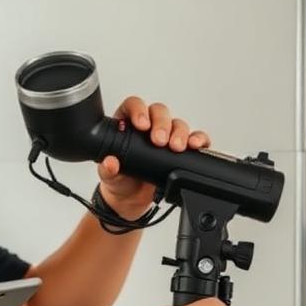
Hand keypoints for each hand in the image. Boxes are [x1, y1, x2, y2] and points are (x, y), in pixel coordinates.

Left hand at [98, 97, 210, 219]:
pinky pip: (194, 137)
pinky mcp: (181, 149)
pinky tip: (195, 145)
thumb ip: (107, 169)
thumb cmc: (119, 180)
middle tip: (159, 141)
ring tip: (175, 148)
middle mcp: (147, 127)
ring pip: (177, 123)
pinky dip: (198, 139)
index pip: (133, 105)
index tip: (142, 124)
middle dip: (162, 124)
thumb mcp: (109, 176)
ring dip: (179, 133)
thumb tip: (110, 162)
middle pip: (158, 112)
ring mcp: (166, 137)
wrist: (131, 200)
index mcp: (126, 125)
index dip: (139, 110)